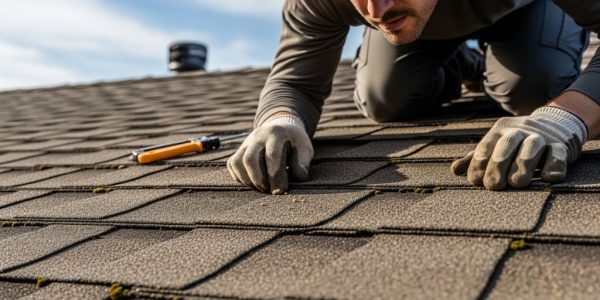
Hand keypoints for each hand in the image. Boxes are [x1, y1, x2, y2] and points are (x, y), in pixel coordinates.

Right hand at [227, 114, 312, 193]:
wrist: (281, 127)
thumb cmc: (294, 141)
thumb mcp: (304, 146)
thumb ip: (303, 161)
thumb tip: (299, 176)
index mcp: (276, 134)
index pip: (272, 156)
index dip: (276, 176)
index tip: (281, 191)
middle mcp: (258, 137)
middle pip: (249, 159)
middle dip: (258, 179)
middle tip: (269, 191)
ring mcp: (246, 143)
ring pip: (237, 162)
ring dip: (247, 180)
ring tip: (261, 188)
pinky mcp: (239, 150)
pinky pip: (232, 165)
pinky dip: (240, 177)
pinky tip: (253, 182)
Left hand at [451, 106, 587, 189]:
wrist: (554, 124)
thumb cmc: (517, 143)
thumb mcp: (497, 146)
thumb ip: (477, 158)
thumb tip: (454, 170)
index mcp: (500, 130)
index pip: (486, 145)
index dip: (479, 162)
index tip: (475, 181)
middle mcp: (520, 130)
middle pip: (507, 143)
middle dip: (498, 164)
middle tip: (493, 186)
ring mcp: (541, 136)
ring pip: (532, 145)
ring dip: (524, 164)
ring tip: (517, 184)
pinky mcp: (562, 145)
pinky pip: (558, 153)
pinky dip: (555, 164)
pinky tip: (548, 178)